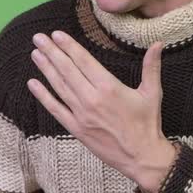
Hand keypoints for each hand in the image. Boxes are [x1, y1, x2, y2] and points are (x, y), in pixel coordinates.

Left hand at [26, 31, 177, 192]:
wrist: (141, 157)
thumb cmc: (148, 124)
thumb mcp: (152, 93)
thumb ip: (151, 66)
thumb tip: (158, 44)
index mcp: (109, 87)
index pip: (84, 61)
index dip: (69, 46)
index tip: (56, 34)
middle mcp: (92, 99)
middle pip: (67, 70)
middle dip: (51, 52)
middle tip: (38, 38)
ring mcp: (81, 114)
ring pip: (59, 87)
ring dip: (46, 69)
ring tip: (35, 54)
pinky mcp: (76, 129)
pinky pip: (55, 110)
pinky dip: (43, 96)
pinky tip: (33, 84)